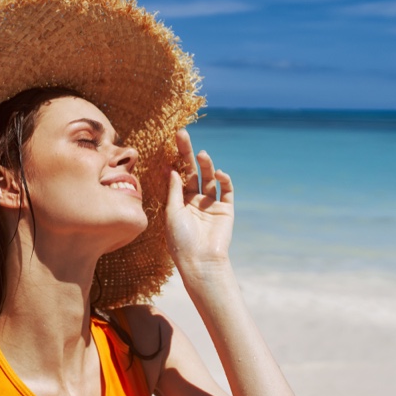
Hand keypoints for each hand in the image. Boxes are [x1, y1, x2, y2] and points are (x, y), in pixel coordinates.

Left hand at [166, 129, 233, 274]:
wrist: (200, 261)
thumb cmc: (180, 240)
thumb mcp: (172, 213)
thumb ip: (174, 190)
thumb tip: (171, 169)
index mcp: (179, 202)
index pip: (177, 175)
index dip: (174, 159)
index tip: (170, 142)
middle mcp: (195, 200)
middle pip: (192, 172)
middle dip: (187, 153)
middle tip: (182, 134)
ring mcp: (211, 204)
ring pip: (208, 179)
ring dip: (205, 165)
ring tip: (202, 154)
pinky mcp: (226, 209)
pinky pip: (226, 190)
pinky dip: (223, 180)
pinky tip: (217, 173)